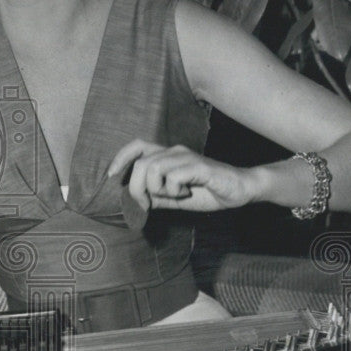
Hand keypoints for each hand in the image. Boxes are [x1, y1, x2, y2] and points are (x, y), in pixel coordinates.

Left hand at [107, 140, 259, 214]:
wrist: (239, 191)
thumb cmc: (206, 191)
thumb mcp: (174, 198)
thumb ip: (155, 197)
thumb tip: (132, 201)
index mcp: (167, 156)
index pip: (137, 146)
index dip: (121, 158)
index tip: (112, 176)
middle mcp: (174, 152)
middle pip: (140, 163)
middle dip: (136, 188)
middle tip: (147, 204)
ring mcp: (187, 158)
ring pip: (153, 169)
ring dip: (157, 189)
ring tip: (173, 195)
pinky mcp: (199, 167)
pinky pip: (173, 177)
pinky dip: (174, 191)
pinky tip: (186, 193)